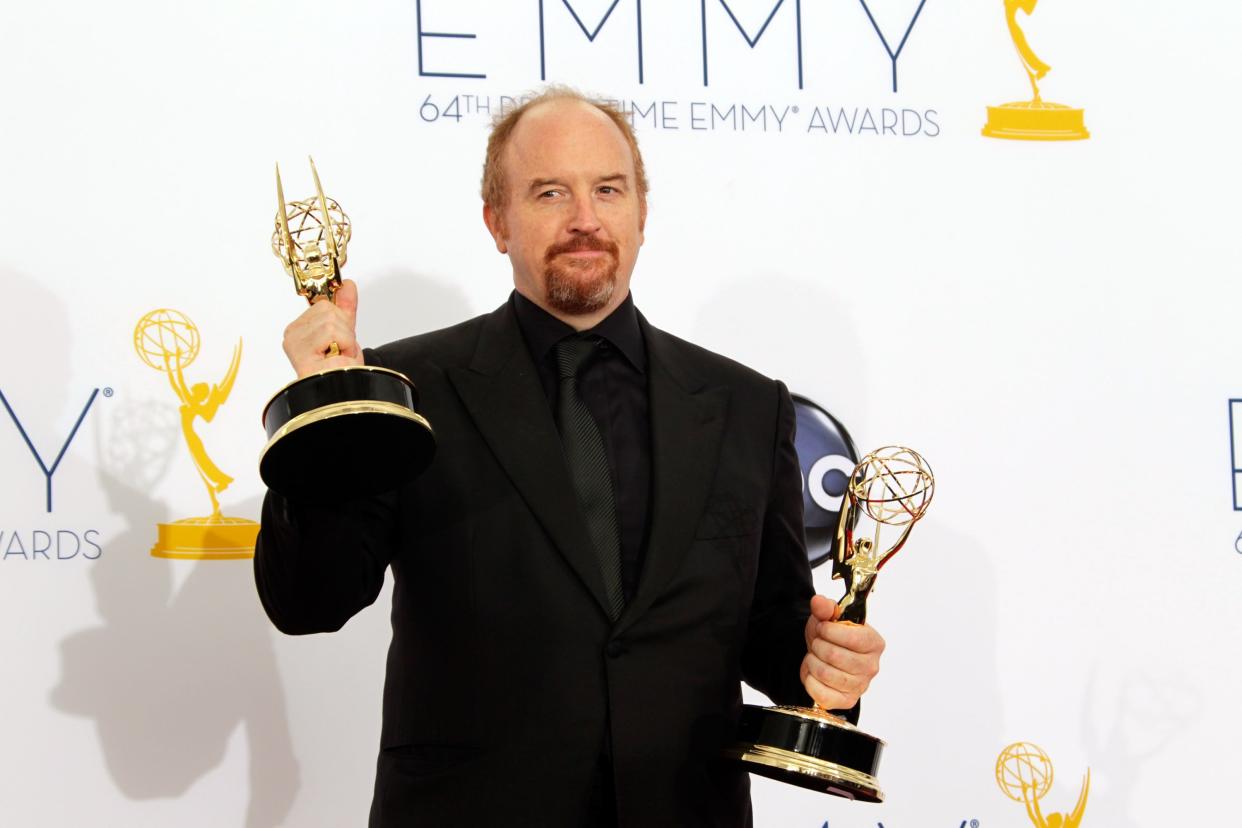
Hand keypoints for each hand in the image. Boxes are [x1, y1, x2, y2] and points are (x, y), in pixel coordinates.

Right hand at [281, 279, 364, 377]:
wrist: (343, 393)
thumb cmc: (340, 371)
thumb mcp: (346, 334)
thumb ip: (345, 308)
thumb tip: (347, 284)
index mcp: (299, 329)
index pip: (324, 306)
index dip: (340, 322)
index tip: (338, 340)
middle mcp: (292, 334)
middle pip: (328, 310)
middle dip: (344, 331)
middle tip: (340, 351)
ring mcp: (295, 342)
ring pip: (331, 320)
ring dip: (345, 340)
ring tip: (338, 357)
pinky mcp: (302, 350)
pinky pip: (332, 332)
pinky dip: (344, 346)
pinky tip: (335, 360)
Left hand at [800, 594, 884, 710]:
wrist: (824, 655)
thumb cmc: (831, 636)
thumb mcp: (827, 617)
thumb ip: (825, 607)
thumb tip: (819, 603)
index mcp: (874, 643)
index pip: (852, 638)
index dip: (829, 631)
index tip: (823, 627)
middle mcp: (872, 667)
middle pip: (834, 656)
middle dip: (817, 645)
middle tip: (817, 643)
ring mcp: (860, 686)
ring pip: (825, 674)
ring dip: (812, 662)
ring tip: (815, 656)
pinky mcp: (846, 701)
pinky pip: (821, 694)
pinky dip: (810, 680)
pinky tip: (814, 673)